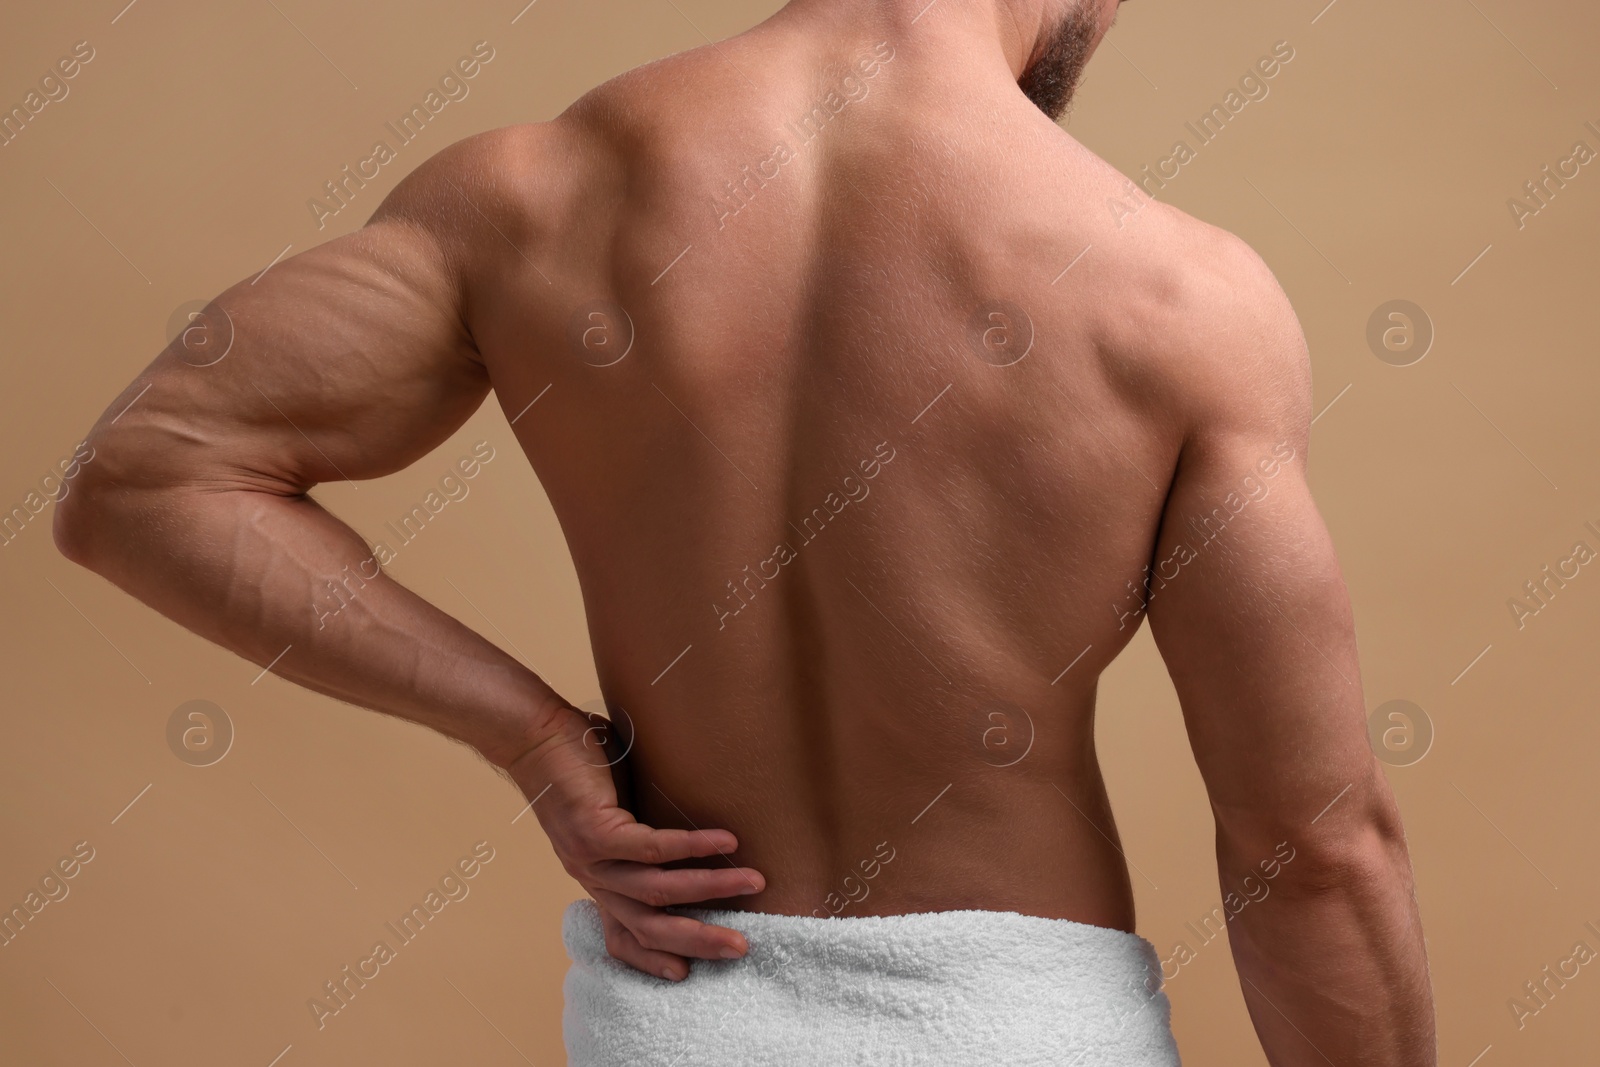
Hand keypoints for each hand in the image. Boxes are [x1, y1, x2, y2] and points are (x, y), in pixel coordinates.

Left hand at [509, 702, 764, 980]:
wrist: (533, 735)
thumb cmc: (579, 768)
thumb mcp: (614, 814)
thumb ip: (643, 835)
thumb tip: (697, 833)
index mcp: (597, 878)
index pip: (621, 936)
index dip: (651, 959)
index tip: (686, 974)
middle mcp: (592, 877)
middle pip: (648, 926)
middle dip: (698, 940)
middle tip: (741, 947)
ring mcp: (591, 858)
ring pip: (657, 890)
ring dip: (711, 888)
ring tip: (753, 881)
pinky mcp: (595, 831)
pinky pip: (652, 848)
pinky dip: (692, 847)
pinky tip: (725, 841)